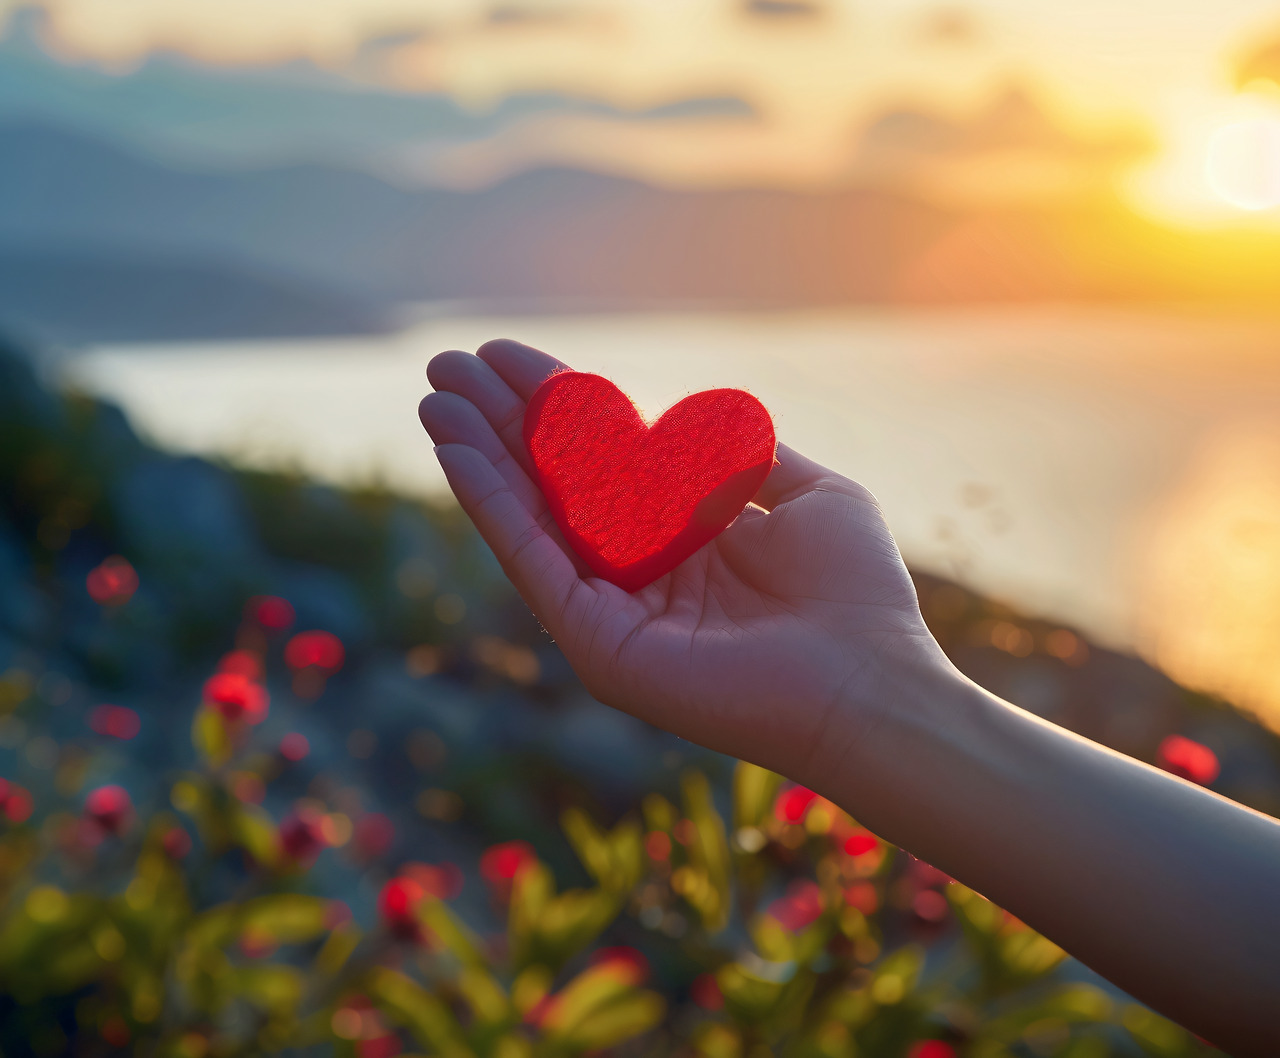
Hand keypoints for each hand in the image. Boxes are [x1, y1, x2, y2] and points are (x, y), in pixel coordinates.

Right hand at [419, 339, 943, 785]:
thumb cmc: (856, 596)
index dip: (555, 406)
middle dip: (499, 422)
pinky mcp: (598, 644)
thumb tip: (691, 419)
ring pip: (529, 519)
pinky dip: (492, 504)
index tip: (507, 356)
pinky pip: (534, 561)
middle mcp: (638, 575)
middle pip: (552, 484)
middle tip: (446, 364)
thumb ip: (745, 457)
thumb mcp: (807, 496)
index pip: (602, 462)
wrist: (872, 683)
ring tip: (433, 396)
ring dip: (476, 455)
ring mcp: (613, 612)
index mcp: (684, 540)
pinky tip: (458, 451)